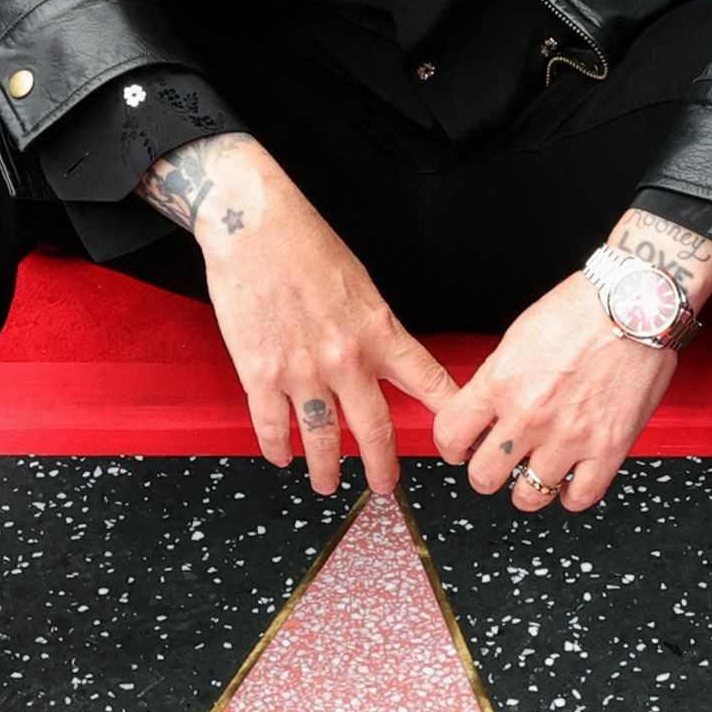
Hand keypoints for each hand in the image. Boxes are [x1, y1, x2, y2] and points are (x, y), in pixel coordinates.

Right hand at [155, 136, 451, 494]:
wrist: (254, 225)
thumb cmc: (305, 244)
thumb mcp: (360, 285)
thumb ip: (374, 328)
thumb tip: (382, 358)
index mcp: (379, 331)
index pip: (428, 383)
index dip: (447, 416)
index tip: (457, 440)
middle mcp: (347, 359)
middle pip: (375, 429)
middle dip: (382, 466)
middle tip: (385, 486)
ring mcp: (303, 371)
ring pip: (323, 438)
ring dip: (325, 468)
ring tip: (326, 483)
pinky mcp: (261, 374)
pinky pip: (273, 426)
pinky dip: (278, 448)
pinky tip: (281, 456)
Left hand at [437, 270, 682, 514]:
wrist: (636, 304)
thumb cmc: (583, 309)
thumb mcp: (519, 337)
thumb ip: (498, 379)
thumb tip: (488, 409)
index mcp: (500, 383)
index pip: (451, 436)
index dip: (452, 447)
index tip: (462, 448)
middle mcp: (529, 416)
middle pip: (484, 477)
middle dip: (486, 473)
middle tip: (499, 462)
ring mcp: (568, 437)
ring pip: (528, 496)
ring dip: (527, 488)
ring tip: (535, 472)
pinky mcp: (608, 448)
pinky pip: (579, 497)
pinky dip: (571, 495)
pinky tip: (571, 479)